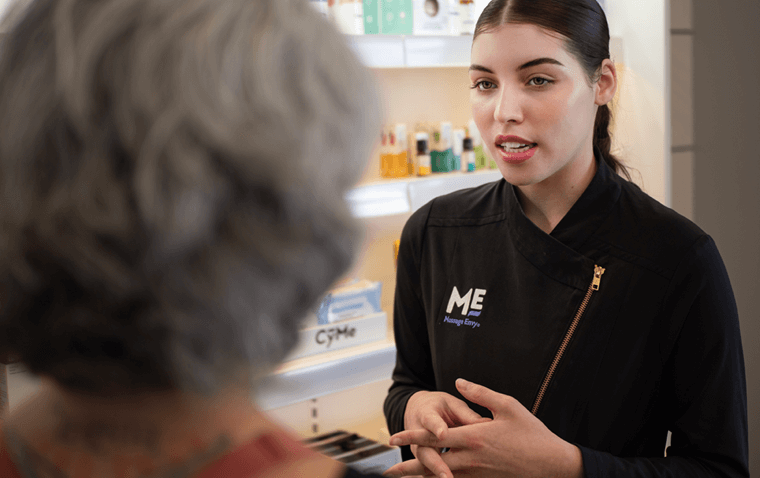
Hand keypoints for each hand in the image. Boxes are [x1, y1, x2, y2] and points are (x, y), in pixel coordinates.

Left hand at [384, 379, 582, 477]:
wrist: (553, 464)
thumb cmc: (532, 433)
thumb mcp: (507, 405)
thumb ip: (479, 394)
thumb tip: (459, 382)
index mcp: (473, 436)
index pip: (435, 436)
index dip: (412, 436)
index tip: (393, 436)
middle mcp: (471, 458)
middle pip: (432, 463)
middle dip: (408, 468)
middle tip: (389, 471)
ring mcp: (478, 473)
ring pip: (443, 477)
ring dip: (423, 477)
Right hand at [399, 388, 489, 477]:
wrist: (418, 412)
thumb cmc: (440, 407)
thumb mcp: (452, 404)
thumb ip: (466, 415)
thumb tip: (488, 423)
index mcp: (426, 414)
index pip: (430, 421)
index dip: (437, 427)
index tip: (443, 434)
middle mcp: (417, 435)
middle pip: (424, 451)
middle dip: (435, 464)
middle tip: (446, 476)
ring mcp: (419, 450)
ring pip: (425, 466)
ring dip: (436, 475)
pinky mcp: (423, 462)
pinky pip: (430, 473)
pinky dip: (438, 477)